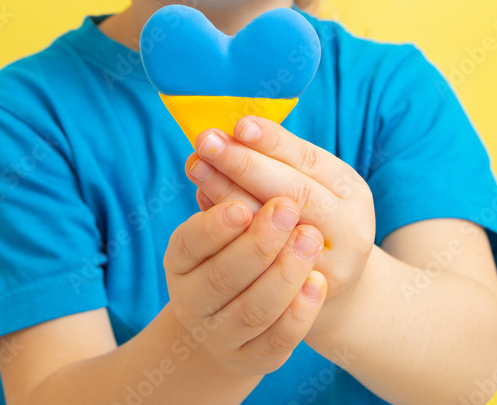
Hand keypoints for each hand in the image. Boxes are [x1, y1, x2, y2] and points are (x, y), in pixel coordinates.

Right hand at [163, 196, 326, 376]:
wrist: (240, 309)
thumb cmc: (235, 246)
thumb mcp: (224, 218)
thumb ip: (231, 187)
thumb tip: (240, 139)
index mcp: (179, 258)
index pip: (190, 242)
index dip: (215, 226)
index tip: (242, 206)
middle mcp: (192, 300)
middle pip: (222, 277)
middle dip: (257, 243)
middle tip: (287, 209)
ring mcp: (221, 335)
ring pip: (252, 310)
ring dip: (283, 274)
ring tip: (310, 238)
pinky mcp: (255, 358)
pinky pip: (277, 341)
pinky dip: (298, 313)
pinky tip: (317, 282)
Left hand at [184, 116, 375, 337]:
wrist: (337, 292)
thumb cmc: (310, 220)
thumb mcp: (307, 185)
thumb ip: (270, 164)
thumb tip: (223, 139)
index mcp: (351, 191)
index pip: (309, 159)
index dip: (273, 141)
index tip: (238, 124)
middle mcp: (350, 229)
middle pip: (295, 192)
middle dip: (245, 164)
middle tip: (207, 143)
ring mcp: (330, 270)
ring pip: (277, 234)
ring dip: (231, 197)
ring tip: (198, 169)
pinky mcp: (303, 303)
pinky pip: (264, 270)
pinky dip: (231, 240)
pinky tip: (206, 216)